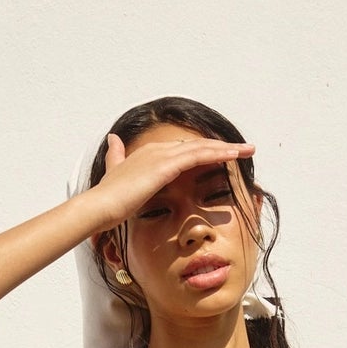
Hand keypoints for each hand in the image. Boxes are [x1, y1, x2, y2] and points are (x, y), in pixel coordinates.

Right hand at [85, 132, 254, 232]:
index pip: (183, 150)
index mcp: (149, 154)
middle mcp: (157, 150)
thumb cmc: (107, 200)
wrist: (98, 207)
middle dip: (221, 148)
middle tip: (243, 150)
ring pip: (202, 148)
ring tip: (247, 151)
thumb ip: (116, 158)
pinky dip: (218, 154)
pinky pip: (199, 156)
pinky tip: (234, 156)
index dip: (204, 152)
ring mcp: (162, 156)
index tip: (221, 156)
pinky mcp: (166, 166)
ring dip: (227, 149)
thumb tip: (113, 140)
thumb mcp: (114, 175)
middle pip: (197, 146)